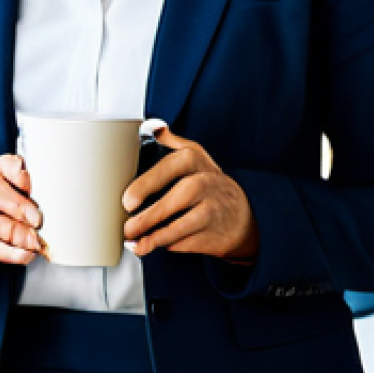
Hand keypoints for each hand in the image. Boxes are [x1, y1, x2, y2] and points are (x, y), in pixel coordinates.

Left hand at [122, 128, 258, 261]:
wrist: (245, 216)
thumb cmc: (210, 184)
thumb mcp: (196, 156)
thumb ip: (171, 141)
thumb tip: (153, 126)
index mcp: (195, 161)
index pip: (170, 168)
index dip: (147, 184)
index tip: (128, 200)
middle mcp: (206, 185)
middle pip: (175, 201)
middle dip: (149, 217)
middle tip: (128, 227)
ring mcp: (212, 212)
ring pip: (180, 227)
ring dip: (154, 238)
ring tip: (135, 243)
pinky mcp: (214, 237)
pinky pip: (186, 243)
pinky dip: (168, 245)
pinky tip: (154, 244)